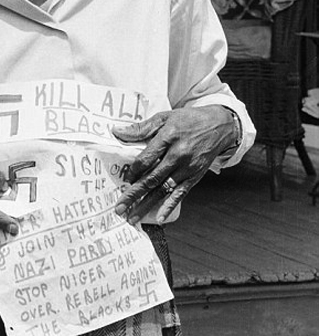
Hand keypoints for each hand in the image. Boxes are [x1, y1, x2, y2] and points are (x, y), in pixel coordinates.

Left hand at [111, 106, 237, 224]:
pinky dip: (169, 206)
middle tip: (119, 208)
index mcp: (168, 138)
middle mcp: (178, 155)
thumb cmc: (188, 120)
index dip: (133, 171)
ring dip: (147, 204)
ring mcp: (187, 168)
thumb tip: (117, 132)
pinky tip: (160, 217)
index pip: (146, 159)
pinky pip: (181, 193)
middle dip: (134, 194)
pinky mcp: (195, 176)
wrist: (219, 126)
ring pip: (163, 189)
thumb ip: (140, 128)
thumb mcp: (164, 117)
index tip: (124, 180)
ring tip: (133, 217)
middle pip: (152, 178)